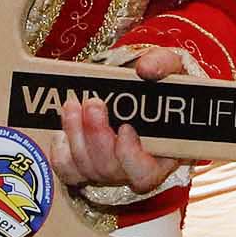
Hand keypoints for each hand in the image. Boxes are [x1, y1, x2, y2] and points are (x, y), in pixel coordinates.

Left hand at [44, 48, 183, 192]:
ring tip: (72, 105)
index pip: (145, 172)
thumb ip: (164, 64)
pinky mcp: (85, 168)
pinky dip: (61, 150)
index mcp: (164, 153)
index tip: (126, 128)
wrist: (142, 92)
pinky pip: (68, 169)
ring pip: (86, 167)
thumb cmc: (163, 87)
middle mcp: (133, 169)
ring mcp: (108, 171)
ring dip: (76, 135)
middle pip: (110, 167)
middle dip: (96, 134)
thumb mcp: (174, 69)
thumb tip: (145, 68)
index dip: (131, 155)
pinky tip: (63, 127)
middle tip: (93, 103)